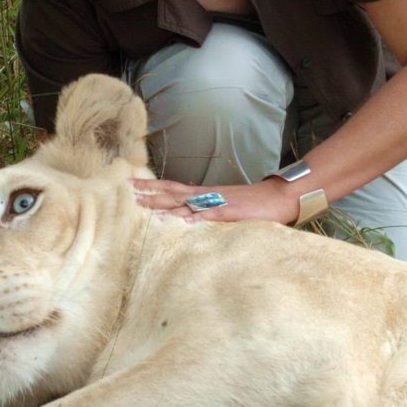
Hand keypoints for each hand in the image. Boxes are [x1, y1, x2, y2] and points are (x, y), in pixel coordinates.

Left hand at [132, 178, 298, 223]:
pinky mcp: (232, 213)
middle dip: (150, 193)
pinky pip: (212, 216)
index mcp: (205, 193)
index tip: (132, 185)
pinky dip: (197, 218)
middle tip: (127, 191)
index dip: (152, 186)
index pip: (173, 187)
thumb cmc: (253, 203)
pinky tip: (184, 221)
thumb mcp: (225, 204)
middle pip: (173, 192)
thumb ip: (206, 210)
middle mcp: (207, 195)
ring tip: (145, 205)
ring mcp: (218, 203)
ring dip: (165, 204)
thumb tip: (188, 217)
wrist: (279, 196)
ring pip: (187, 203)